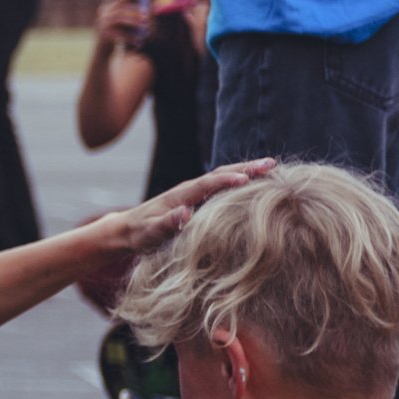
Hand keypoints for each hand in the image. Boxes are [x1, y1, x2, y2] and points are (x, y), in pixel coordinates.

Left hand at [91, 158, 274, 261]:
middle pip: (220, 174)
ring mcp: (192, 192)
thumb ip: (167, 223)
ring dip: (245, 171)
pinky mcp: (196, 199)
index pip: (207, 184)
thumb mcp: (150, 232)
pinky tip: (254, 182)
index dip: (227, 181)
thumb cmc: (138, 234)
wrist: (126, 230)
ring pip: (222, 177)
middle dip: (245, 168)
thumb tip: (185, 213)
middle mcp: (188, 189)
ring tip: (271, 168)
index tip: (249, 178)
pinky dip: (238, 180)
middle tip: (272, 164)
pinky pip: (220, 186)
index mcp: (180, 195)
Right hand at [93, 0, 149, 49]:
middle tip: (146, 15)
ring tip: (145, 25)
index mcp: (105, 7)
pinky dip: (130, 37)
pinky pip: (119, 34)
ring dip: (134, 21)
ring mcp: (102, 24)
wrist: (102, 49)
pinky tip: (140, 40)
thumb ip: (128, 12)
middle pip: (120, 8)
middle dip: (134, 11)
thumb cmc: (116, 32)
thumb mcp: (120, 21)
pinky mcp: (104, 35)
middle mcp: (102, 14)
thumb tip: (146, 7)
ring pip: (119, 19)